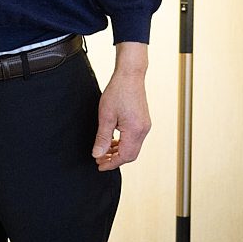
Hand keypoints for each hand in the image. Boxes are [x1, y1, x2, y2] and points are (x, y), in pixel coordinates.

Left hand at [91, 43, 150, 170]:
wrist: (130, 76)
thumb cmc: (117, 92)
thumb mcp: (105, 116)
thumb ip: (102, 138)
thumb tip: (97, 154)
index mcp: (135, 130)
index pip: (124, 156)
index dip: (111, 163)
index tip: (99, 165)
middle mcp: (143, 130)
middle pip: (130, 155)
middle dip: (115, 159)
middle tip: (100, 160)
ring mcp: (145, 126)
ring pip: (133, 148)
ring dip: (119, 152)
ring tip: (104, 151)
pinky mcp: (143, 122)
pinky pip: (134, 139)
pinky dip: (124, 143)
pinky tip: (113, 141)